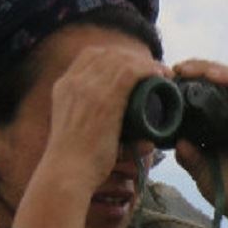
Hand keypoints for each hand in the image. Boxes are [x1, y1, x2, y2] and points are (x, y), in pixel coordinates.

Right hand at [38, 47, 169, 194]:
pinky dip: (149, 70)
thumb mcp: (79, 129)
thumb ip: (98, 122)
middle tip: (155, 70)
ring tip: (163, 74)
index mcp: (64, 86)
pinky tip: (161, 75)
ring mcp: (87, 89)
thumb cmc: (77, 161)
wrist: (67, 173)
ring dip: (146, 63)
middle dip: (134, 57)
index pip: (91, 55)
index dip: (117, 56)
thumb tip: (140, 137)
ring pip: (122, 61)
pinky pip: (130, 73)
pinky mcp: (104, 100)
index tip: (135, 66)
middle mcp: (74, 82)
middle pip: (109, 54)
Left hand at [172, 59, 227, 227]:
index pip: (214, 84)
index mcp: (224, 117)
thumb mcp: (198, 170)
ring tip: (214, 76)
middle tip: (188, 69)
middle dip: (209, 69)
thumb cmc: (224, 187)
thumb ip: (188, 156)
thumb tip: (177, 140)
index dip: (197, 73)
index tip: (177, 71)